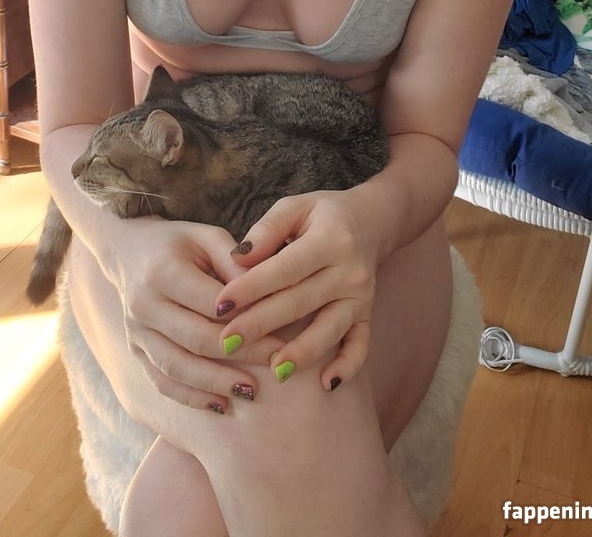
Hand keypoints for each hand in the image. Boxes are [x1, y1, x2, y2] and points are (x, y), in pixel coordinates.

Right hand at [106, 216, 283, 411]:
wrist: (129, 253)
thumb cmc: (179, 243)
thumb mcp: (207, 237)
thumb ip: (236, 262)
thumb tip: (267, 294)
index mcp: (163, 271)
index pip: (210, 304)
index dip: (248, 322)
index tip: (281, 335)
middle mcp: (144, 304)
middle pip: (196, 339)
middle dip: (240, 355)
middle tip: (275, 365)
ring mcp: (136, 331)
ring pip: (178, 367)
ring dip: (216, 383)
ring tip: (251, 391)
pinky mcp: (135, 351)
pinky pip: (163, 381)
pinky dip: (192, 397)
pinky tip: (221, 404)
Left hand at [213, 190, 382, 391]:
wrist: (370, 221)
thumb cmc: (321, 215)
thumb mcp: (294, 207)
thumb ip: (266, 230)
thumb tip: (238, 259)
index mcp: (330, 239)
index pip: (285, 268)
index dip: (252, 287)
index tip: (220, 304)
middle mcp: (349, 270)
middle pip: (301, 302)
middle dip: (261, 324)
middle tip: (225, 343)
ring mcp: (361, 296)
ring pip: (330, 329)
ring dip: (301, 353)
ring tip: (273, 370)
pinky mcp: (368, 314)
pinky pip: (361, 346)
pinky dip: (347, 367)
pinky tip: (326, 385)